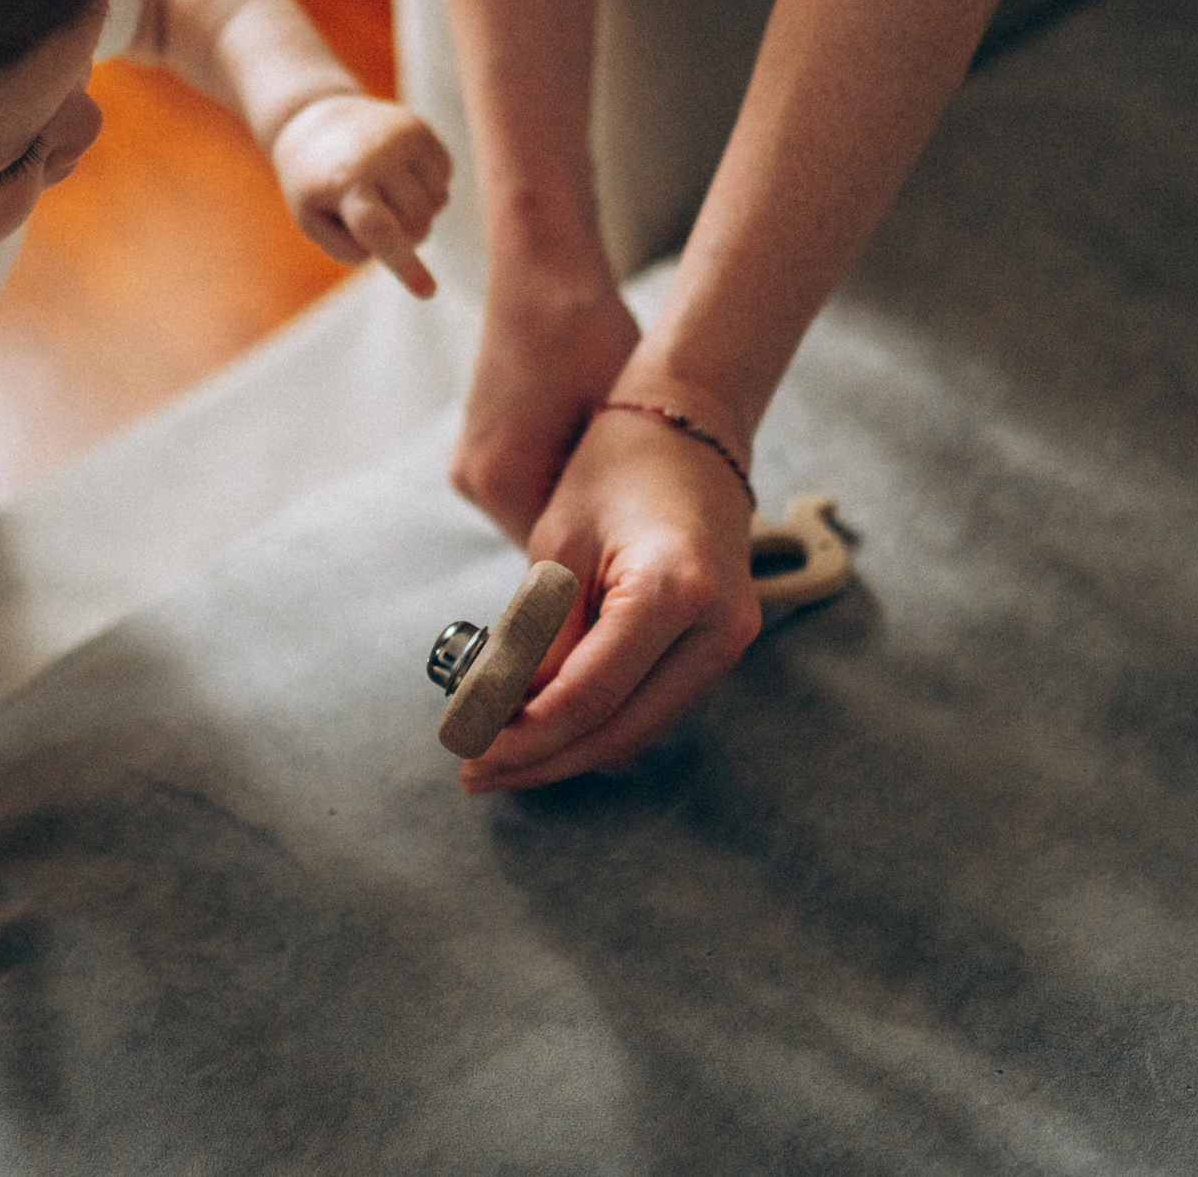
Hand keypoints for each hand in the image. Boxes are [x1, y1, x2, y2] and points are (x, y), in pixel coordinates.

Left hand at [271, 94, 452, 296]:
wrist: (314, 120)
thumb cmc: (313, 183)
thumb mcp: (312, 221)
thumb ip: (350, 248)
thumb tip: (399, 249)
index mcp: (343, 183)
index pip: (380, 231)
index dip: (405, 265)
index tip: (428, 292)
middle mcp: (377, 156)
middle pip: (417, 226)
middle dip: (403, 237)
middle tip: (374, 222)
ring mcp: (403, 138)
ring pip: (437, 205)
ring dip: (416, 213)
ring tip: (383, 195)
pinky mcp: (421, 130)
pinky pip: (445, 180)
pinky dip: (427, 188)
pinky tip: (398, 176)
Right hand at [450, 269, 638, 544]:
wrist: (543, 276)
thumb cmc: (591, 339)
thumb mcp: (617, 426)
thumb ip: (615, 502)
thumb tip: (639, 558)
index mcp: (505, 482)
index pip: (560, 569)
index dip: (608, 571)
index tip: (649, 570)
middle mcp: (476, 482)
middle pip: (545, 549)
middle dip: (592, 547)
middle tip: (646, 537)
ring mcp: (470, 465)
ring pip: (537, 519)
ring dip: (577, 517)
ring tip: (629, 497)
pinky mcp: (475, 447)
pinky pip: (525, 491)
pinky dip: (560, 489)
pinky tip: (599, 466)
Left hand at [458, 397, 760, 792]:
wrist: (691, 425)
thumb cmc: (615, 467)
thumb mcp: (558, 545)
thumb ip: (537, 637)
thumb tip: (501, 717)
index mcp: (675, 590)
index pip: (589, 695)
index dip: (522, 735)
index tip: (465, 749)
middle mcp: (718, 627)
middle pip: (620, 731)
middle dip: (541, 759)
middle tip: (474, 771)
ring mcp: (732, 640)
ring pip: (641, 729)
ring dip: (569, 750)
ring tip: (499, 754)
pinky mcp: (724, 643)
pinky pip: (657, 705)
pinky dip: (602, 723)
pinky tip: (548, 727)